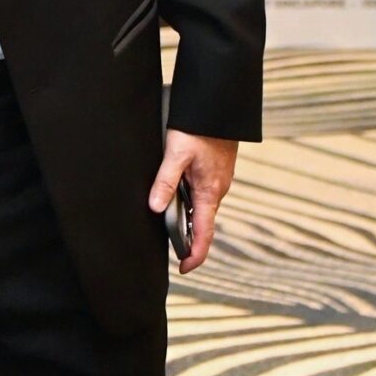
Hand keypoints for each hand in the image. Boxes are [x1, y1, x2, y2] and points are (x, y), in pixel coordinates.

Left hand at [148, 127, 238, 273]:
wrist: (220, 106)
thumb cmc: (199, 128)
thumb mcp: (176, 153)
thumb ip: (165, 181)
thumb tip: (154, 207)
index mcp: (210, 191)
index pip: (204, 233)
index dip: (195, 254)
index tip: (185, 269)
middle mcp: (217, 190)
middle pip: (203, 223)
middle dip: (189, 239)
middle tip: (171, 251)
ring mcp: (218, 181)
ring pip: (202, 208)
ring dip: (189, 220)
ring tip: (170, 228)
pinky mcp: (215, 171)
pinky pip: (203, 194)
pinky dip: (192, 203)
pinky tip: (178, 199)